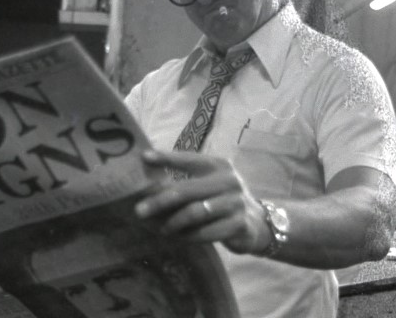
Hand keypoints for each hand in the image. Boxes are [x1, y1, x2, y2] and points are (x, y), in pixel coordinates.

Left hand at [134, 149, 270, 254]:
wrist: (256, 223)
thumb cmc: (221, 199)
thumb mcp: (207, 183)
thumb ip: (185, 180)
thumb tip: (149, 180)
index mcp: (217, 165)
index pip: (189, 159)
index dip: (167, 158)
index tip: (144, 158)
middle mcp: (228, 180)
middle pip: (187, 190)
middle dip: (160, 201)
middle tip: (139, 211)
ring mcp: (236, 202)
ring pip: (195, 213)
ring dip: (173, 222)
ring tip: (159, 228)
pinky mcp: (239, 224)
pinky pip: (207, 232)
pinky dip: (189, 237)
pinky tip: (178, 238)